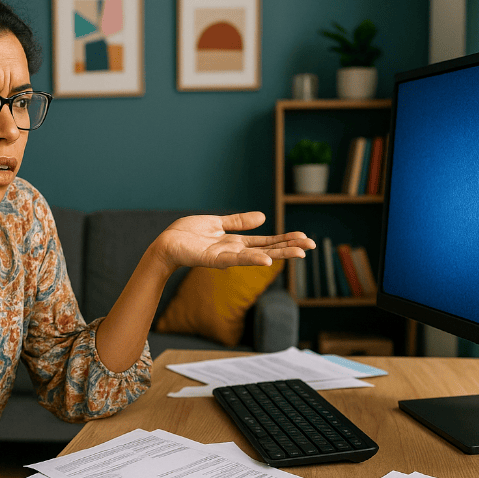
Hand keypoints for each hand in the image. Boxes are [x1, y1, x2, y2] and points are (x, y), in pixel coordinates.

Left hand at [152, 211, 314, 272]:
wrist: (165, 243)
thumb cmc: (187, 234)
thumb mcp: (217, 223)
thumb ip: (239, 222)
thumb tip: (263, 217)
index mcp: (236, 242)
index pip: (266, 242)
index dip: (285, 239)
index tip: (305, 238)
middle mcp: (235, 251)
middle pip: (268, 249)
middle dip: (290, 248)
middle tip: (312, 246)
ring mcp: (226, 257)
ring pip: (257, 256)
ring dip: (278, 254)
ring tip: (299, 253)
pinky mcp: (213, 260)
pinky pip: (236, 260)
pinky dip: (252, 260)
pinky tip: (268, 260)